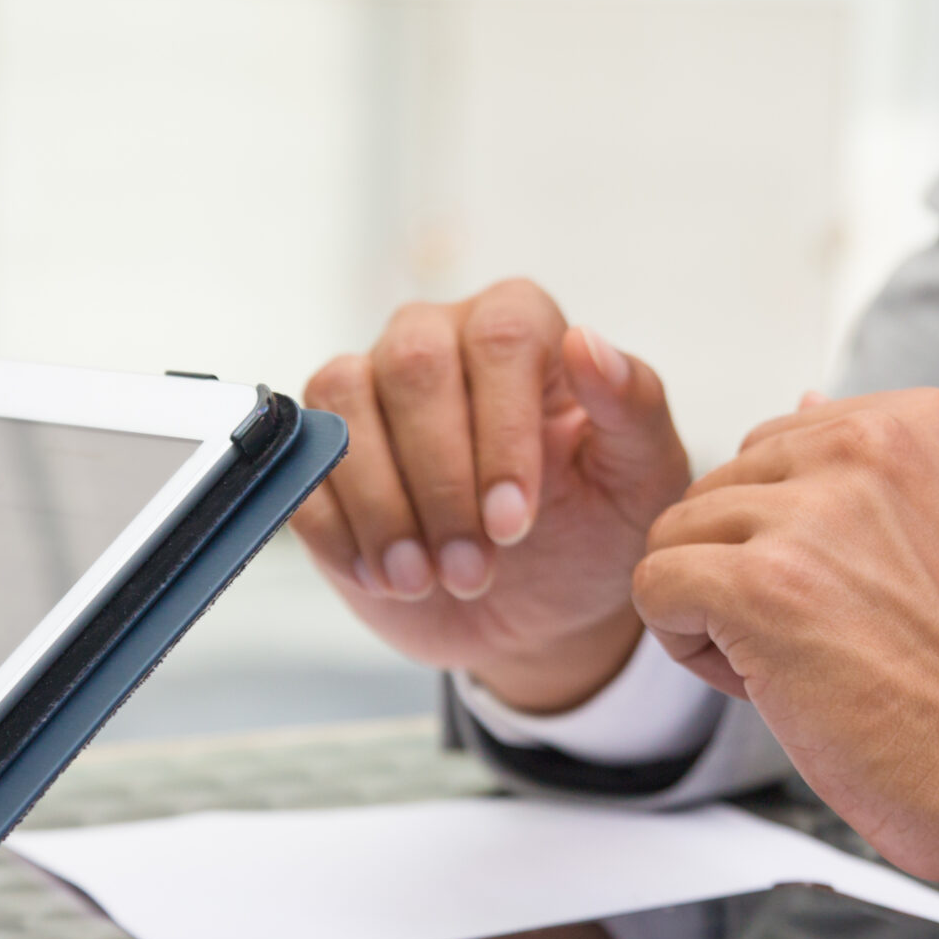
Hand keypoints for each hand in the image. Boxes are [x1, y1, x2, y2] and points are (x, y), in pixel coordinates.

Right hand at [291, 280, 691, 713]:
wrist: (533, 612)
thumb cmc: (594, 531)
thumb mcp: (638, 479)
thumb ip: (631, 406)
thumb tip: (587, 341)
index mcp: (518, 326)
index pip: (501, 340)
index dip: (502, 433)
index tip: (513, 523)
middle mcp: (435, 338)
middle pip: (412, 365)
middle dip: (440, 482)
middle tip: (471, 570)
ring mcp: (367, 389)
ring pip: (343, 402)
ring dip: (381, 506)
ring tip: (421, 579)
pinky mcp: (318, 451)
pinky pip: (300, 464)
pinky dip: (336, 529)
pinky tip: (382, 577)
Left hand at [631, 389, 938, 884]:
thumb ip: (873, 469)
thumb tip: (802, 405)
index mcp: (915, 422)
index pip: (773, 448)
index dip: (788, 534)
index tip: (856, 590)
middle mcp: (863, 449)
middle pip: (717, 490)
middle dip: (743, 569)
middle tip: (825, 637)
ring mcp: (808, 516)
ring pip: (676, 537)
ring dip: (714, 611)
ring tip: (800, 658)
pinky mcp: (757, 587)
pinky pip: (654, 586)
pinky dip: (686, 644)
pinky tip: (761, 679)